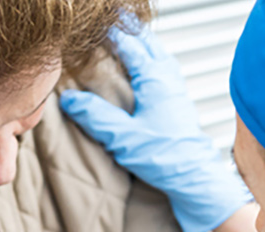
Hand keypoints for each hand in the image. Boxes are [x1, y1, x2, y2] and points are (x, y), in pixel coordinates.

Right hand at [60, 27, 250, 231]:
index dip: (111, 33)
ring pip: (158, 53)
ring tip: (127, 37)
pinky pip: (164, 68)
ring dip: (142, 42)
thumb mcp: (122, 137)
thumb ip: (95, 116)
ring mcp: (176, 89)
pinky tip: (145, 69)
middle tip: (112, 20)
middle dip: (130, 29)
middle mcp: (168, 78)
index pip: (129, 45)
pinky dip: (151, 58)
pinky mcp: (178, 102)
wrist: (195, 177)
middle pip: (148, 42)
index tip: (94, 27)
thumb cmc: (164, 157)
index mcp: (155, 79)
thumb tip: (70, 99)